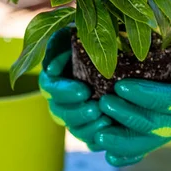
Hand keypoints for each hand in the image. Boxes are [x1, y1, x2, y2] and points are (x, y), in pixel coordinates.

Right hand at [39, 28, 110, 150]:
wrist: (120, 48)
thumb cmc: (97, 35)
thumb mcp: (77, 31)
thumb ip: (62, 41)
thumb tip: (53, 65)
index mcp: (54, 77)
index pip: (50, 89)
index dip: (64, 93)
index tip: (84, 90)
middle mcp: (62, 98)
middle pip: (60, 113)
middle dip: (77, 113)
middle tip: (96, 108)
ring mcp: (76, 113)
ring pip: (74, 129)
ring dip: (88, 127)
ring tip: (105, 120)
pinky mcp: (93, 124)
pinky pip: (91, 139)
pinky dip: (99, 139)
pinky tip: (112, 133)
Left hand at [95, 1, 170, 166]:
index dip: (148, 96)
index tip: (121, 87)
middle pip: (160, 123)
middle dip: (129, 116)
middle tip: (104, 104)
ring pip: (152, 140)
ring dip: (125, 141)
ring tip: (100, 136)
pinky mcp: (167, 130)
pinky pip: (149, 146)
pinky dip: (131, 154)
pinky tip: (111, 158)